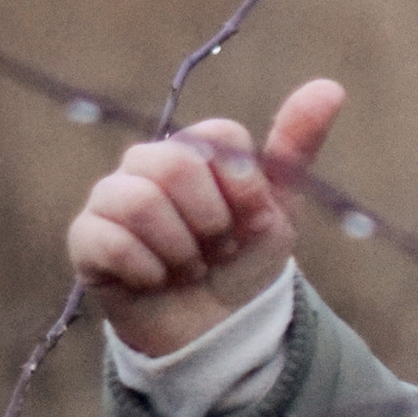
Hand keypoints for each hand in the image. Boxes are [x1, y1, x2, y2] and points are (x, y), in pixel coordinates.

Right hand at [66, 79, 345, 358]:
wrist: (217, 329)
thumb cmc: (244, 262)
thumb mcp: (279, 209)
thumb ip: (296, 148)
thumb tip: (331, 87)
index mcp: (195, 150)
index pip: (219, 136)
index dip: (244, 184)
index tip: (251, 218)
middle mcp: (147, 164)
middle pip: (173, 162)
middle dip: (210, 220)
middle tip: (216, 248)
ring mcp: (111, 198)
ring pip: (137, 200)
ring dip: (179, 249)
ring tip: (189, 267)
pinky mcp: (86, 238)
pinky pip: (109, 239)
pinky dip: (148, 270)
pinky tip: (157, 280)